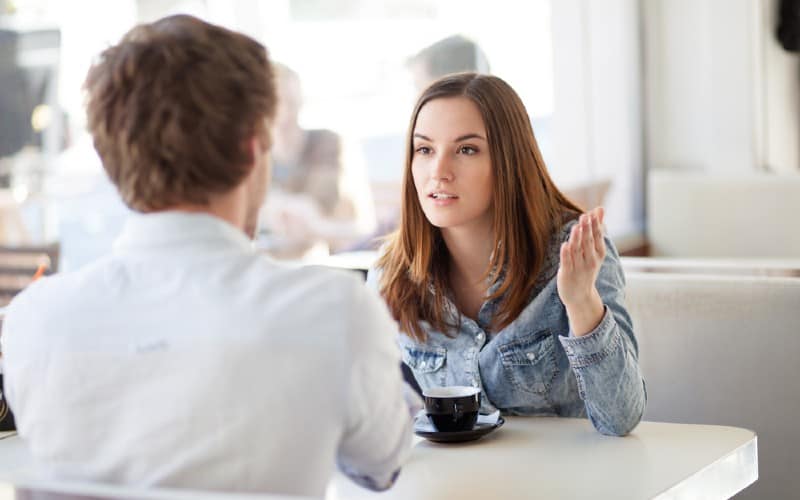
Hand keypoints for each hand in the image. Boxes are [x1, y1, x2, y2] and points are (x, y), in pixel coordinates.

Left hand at [557, 207, 605, 334]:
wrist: (580, 295)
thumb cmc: (586, 267)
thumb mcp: (595, 250)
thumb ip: (596, 229)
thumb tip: (600, 209)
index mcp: (598, 254)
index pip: (597, 237)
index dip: (595, 225)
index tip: (593, 213)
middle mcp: (590, 260)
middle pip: (588, 243)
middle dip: (587, 230)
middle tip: (585, 216)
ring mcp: (579, 268)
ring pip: (577, 251)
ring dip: (577, 239)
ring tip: (577, 227)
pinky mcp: (567, 274)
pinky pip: (567, 262)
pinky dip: (566, 254)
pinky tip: (565, 245)